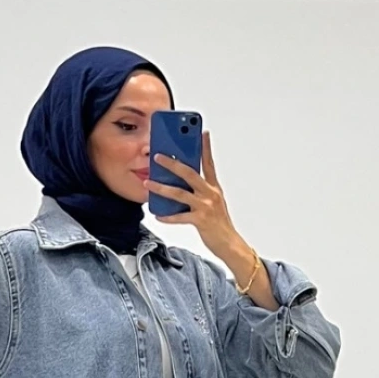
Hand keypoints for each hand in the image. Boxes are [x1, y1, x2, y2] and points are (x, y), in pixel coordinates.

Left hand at [143, 130, 238, 258]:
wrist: (230, 244)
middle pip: (189, 173)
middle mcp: (210, 194)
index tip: (202, 133)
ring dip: (162, 188)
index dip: (205, 148)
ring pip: (180, 193)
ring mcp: (205, 207)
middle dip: (172, 164)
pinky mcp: (201, 221)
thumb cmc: (219, 223)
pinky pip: (180, 217)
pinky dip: (167, 216)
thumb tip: (181, 183)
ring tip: (148, 183)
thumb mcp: (213, 202)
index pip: (209, 163)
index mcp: (214, 188)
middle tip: (157, 156)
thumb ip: (201, 191)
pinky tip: (158, 214)